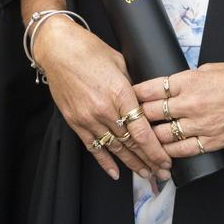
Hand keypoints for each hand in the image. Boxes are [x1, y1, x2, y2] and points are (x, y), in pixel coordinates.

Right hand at [34, 17, 171, 181]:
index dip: (155, 150)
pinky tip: (116, 172)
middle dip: (149, 160)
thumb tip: (143, 101)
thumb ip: (132, 86)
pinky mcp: (75, 121)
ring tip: (146, 174)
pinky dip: (105, 161)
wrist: (57, 48)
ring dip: (131, 163)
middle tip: (162, 173)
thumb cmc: (89, 49)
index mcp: (120, 93)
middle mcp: (104, 109)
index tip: (166, 160)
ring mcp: (88, 118)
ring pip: (114, 148)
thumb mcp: (119, 62)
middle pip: (130, 143)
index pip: (141, 131)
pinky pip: (93, 146)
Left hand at [135, 60, 223, 157]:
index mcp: (187, 81)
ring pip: (163, 135)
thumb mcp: (206, 69)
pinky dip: (170, 152)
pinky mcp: (211, 140)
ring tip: (140, 139)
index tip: (126, 98)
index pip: (150, 89)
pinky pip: (183, 150)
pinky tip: (161, 153)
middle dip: (137, 117)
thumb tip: (169, 87)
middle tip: (127, 120)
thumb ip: (185, 80)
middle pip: (151, 113)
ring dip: (149, 138)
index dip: (135, 95)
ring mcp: (199, 124)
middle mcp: (189, 103)